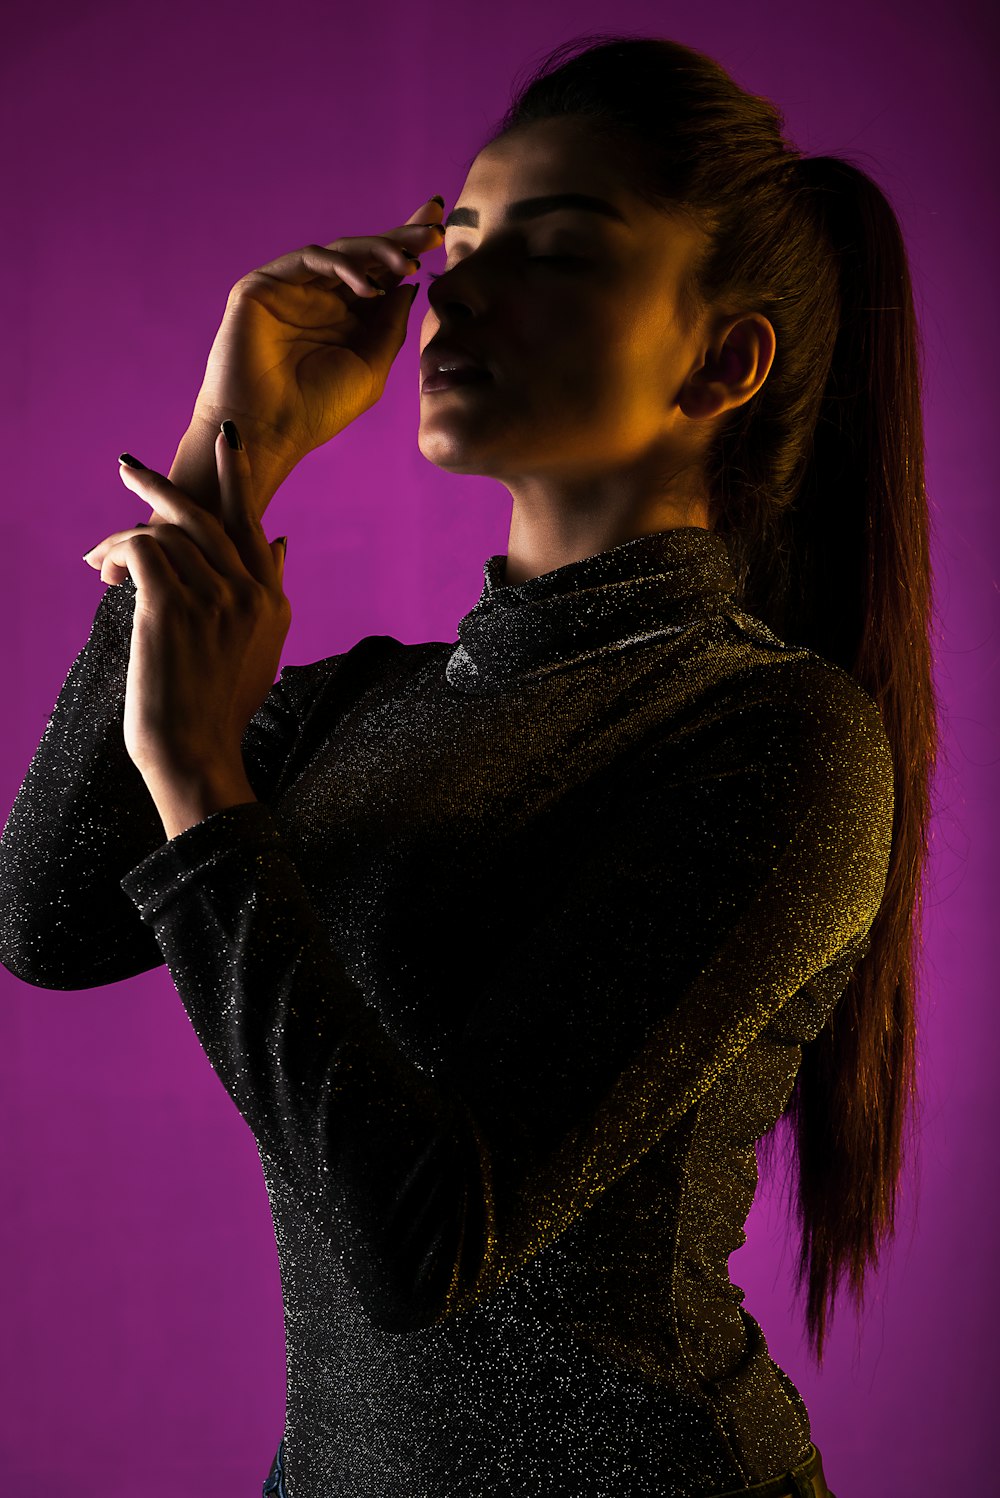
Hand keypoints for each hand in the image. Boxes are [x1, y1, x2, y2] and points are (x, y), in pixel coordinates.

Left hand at [83, 426, 290, 835]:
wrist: (198, 753)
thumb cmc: (221, 709)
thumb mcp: (262, 648)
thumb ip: (272, 593)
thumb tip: (281, 542)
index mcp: (272, 601)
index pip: (252, 524)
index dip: (236, 479)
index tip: (225, 442)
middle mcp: (250, 593)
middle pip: (205, 516)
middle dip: (162, 486)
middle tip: (127, 467)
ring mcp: (214, 599)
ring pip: (164, 534)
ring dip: (124, 539)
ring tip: (100, 557)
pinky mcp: (172, 607)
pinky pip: (141, 550)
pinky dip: (116, 554)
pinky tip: (103, 573)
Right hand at [189, 194, 445, 473]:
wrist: (267, 430)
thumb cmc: (318, 408)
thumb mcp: (371, 367)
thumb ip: (390, 326)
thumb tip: (409, 285)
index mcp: (347, 318)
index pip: (381, 274)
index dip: (406, 248)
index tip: (440, 228)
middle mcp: (321, 297)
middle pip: (365, 255)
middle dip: (400, 239)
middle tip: (433, 231)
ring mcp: (292, 289)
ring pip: (340, 251)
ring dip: (378, 250)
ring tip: (408, 262)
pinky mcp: (263, 285)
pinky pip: (309, 260)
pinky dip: (342, 266)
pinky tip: (369, 286)